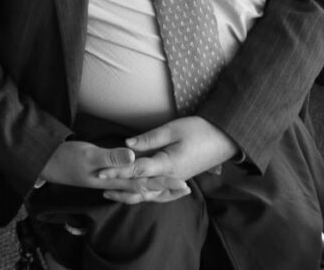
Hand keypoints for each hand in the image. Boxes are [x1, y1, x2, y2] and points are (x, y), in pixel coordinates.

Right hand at [40, 139, 190, 204]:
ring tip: (170, 190)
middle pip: (144, 189)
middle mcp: (113, 183)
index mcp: (113, 178)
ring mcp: (107, 182)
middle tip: (185, 189)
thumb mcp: (89, 155)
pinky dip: (138, 188)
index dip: (163, 182)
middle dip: (164, 189)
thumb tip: (135, 158)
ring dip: (154, 189)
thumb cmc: (65, 158)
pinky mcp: (102, 178)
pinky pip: (125, 187)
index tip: (182, 183)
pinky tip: (140, 187)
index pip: (144, 182)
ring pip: (136, 189)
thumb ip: (111, 157)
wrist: (45, 163)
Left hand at [98, 116, 239, 186]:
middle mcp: (171, 177)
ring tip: (111, 192)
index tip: (101, 171)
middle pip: (140, 185)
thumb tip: (127, 145)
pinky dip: (146, 195)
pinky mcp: (178, 179)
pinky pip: (160, 193)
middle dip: (119, 184)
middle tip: (99, 183)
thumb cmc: (200, 130)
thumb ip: (149, 139)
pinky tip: (136, 193)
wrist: (225, 139)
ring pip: (149, 193)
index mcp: (168, 164)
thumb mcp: (173, 129)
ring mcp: (176, 180)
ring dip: (130, 193)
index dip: (117, 170)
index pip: (137, 169)